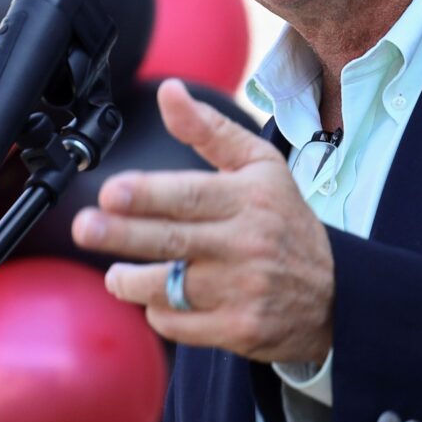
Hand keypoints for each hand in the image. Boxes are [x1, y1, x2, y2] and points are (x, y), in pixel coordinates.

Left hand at [76, 78, 333, 365]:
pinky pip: (179, 324)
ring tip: (117, 274)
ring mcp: (243, 291)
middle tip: (85, 228)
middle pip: (172, 240)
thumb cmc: (285, 223)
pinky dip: (162, 313)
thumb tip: (169, 92)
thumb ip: (209, 131)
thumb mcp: (260, 167)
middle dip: (121, 234)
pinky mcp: (239, 330)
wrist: (337, 295)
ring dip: (131, 281)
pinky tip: (163, 298)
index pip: (190, 195)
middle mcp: (247, 244)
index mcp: (250, 199)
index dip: (147, 195)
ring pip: (169, 288)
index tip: (110, 193)